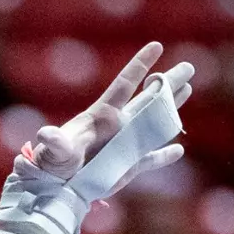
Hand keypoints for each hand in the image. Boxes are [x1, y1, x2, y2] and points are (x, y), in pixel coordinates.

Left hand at [27, 41, 193, 187]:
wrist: (55, 188)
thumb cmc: (51, 164)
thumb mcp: (54, 151)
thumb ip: (56, 143)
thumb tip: (45, 135)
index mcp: (102, 116)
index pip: (125, 85)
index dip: (140, 65)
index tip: (157, 46)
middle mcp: (117, 126)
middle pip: (147, 99)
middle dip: (167, 83)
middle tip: (188, 67)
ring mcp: (125, 145)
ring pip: (154, 124)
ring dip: (170, 109)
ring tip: (188, 89)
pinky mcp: (128, 167)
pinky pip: (150, 159)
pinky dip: (164, 156)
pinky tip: (178, 150)